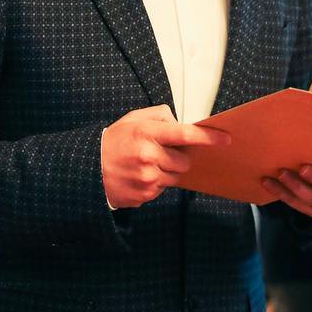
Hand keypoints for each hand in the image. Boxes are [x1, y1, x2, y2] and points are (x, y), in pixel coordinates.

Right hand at [101, 105, 230, 208]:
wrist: (87, 169)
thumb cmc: (112, 142)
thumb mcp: (132, 119)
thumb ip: (160, 116)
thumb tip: (180, 123)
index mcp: (146, 133)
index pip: (185, 134)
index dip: (208, 137)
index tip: (224, 138)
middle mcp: (148, 156)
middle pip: (184, 161)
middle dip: (177, 157)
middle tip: (159, 153)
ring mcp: (146, 178)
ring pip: (175, 176)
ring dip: (166, 171)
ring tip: (145, 165)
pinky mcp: (144, 195)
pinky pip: (162, 189)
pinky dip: (156, 183)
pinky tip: (138, 176)